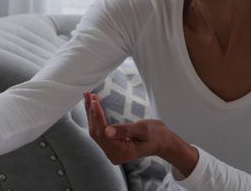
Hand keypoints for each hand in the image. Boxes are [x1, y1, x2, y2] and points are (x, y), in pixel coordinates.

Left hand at [83, 92, 197, 174]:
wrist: (162, 142)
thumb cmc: (156, 135)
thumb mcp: (143, 130)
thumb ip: (125, 130)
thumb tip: (107, 131)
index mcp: (122, 152)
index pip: (104, 134)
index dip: (97, 116)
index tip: (94, 101)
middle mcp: (114, 154)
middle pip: (96, 132)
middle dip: (91, 113)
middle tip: (88, 95)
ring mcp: (111, 151)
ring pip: (96, 131)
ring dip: (91, 114)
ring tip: (88, 97)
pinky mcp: (111, 145)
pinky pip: (99, 131)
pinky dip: (95, 118)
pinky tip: (93, 107)